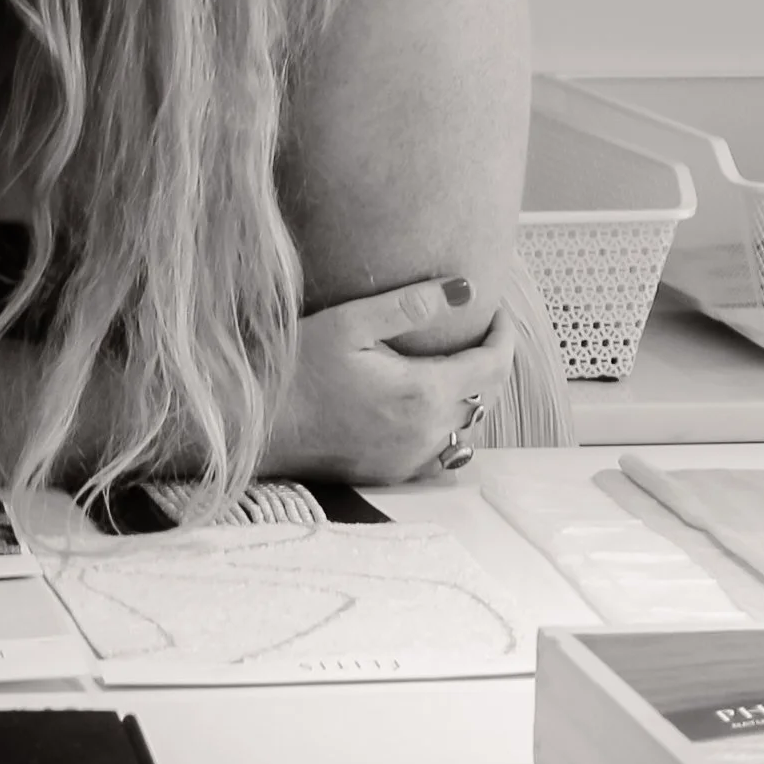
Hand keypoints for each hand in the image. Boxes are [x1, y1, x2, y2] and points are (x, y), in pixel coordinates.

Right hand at [276, 279, 516, 484]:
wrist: (259, 427)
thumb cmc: (297, 371)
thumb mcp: (350, 322)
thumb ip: (410, 305)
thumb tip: (466, 289)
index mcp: (422, 393)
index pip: (493, 366)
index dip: (503, 335)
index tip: (497, 311)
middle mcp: (426, 433)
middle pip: (488, 397)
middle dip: (493, 361)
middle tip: (480, 331)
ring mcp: (412, 459)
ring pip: (469, 428)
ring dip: (474, 396)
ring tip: (460, 365)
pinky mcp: (394, 473)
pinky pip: (443, 452)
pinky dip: (451, 426)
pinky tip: (431, 407)